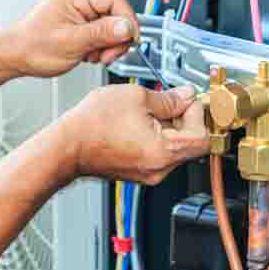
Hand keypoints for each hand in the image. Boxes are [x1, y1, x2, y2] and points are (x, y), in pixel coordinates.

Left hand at [9, 0, 138, 77]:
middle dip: (116, 38)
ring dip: (109, 45)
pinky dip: (102, 46)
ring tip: (93, 56)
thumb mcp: (71, 42)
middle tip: (106, 55)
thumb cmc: (33, 47)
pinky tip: (89, 53)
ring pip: (113, 26)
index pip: (116, 0)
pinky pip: (104, 32)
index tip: (129, 40)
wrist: (16, 56)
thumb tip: (127, 26)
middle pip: (117, 14)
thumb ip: (101, 33)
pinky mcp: (82, 23)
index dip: (127, 21)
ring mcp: (82, 10)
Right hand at [62, 84, 208, 184]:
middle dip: (183, 118)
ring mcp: (150, 173)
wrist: (66, 147)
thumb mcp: (137, 97)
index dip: (196, 113)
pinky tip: (140, 123)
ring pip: (176, 147)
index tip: (186, 100)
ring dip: (170, 126)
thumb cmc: (92, 125)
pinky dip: (158, 136)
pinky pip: (160, 152)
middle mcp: (160, 168)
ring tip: (147, 111)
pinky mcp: (140, 172)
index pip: (202, 136)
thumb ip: (169, 98)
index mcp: (164, 152)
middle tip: (168, 101)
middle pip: (191, 142)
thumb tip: (187, 96)